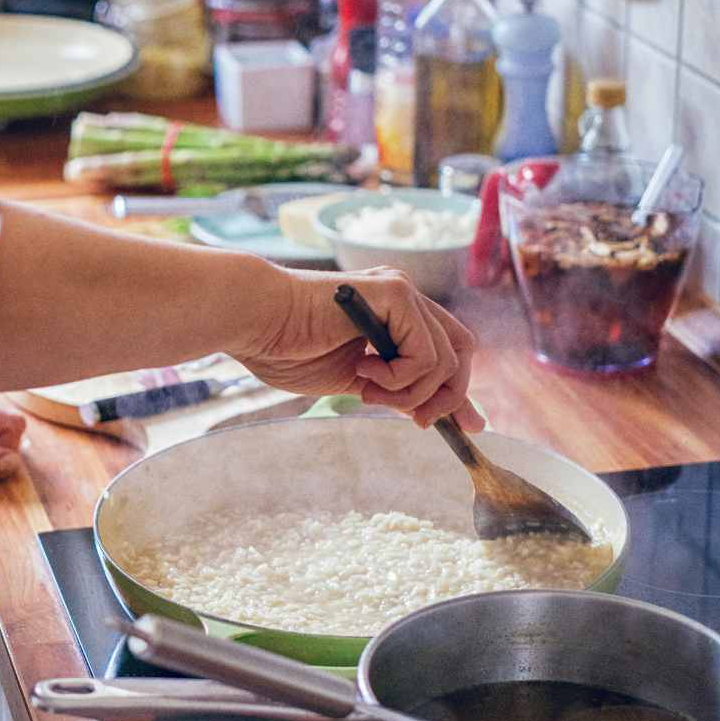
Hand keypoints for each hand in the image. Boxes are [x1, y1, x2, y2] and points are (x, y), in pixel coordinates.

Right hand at [237, 267, 485, 430]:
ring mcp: (402, 293)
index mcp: (396, 315)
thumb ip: (394, 391)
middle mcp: (405, 298)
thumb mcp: (355, 380)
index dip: (458, 391)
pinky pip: (425, 355)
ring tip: (366, 389)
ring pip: (445, 361)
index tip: (464, 427)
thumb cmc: (287, 348)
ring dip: (408, 392)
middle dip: (448, 397)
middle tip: (417, 420)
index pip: (449, 350)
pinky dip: (400, 378)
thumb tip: (427, 413)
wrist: (255, 322)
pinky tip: (362, 370)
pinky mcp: (395, 294)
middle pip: (461, 352)